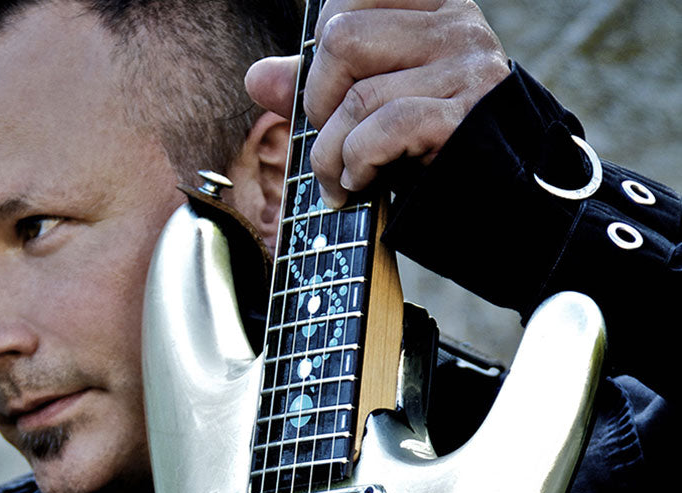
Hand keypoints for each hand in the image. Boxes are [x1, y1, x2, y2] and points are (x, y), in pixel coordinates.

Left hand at [245, 0, 508, 208]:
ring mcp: (468, 70)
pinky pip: (385, 128)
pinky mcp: (468, 118)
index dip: (318, 48)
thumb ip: (316, 85)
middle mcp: (457, 26)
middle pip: (341, 38)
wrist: (500, 208)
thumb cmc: (427, 151)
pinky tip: (362, 184)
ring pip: (358, 93)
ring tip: (341, 178)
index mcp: (433, 7)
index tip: (329, 91)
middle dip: (317, 102)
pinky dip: (357, 164)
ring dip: (329, 152)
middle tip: (331, 142)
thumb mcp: (370, 108)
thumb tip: (258, 77)